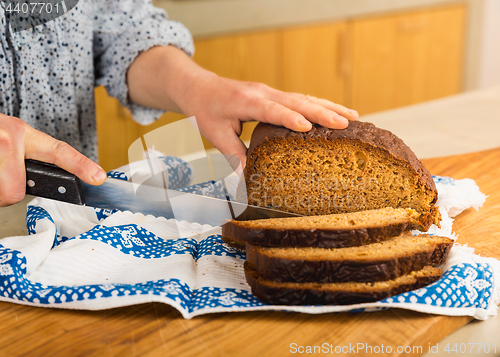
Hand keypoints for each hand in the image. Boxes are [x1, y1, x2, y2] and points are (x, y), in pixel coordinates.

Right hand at [0, 114, 106, 205]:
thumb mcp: (12, 139)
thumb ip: (28, 159)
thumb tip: (30, 189)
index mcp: (24, 135)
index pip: (59, 152)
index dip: (80, 165)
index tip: (99, 178)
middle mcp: (9, 138)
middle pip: (13, 193)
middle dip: (6, 193)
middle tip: (1, 178)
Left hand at [128, 45, 357, 168]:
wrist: (199, 86)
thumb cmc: (206, 110)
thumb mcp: (216, 135)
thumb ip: (234, 156)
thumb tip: (246, 182)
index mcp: (246, 101)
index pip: (272, 110)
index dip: (289, 118)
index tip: (307, 127)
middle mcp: (262, 93)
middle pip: (297, 100)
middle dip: (323, 112)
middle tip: (346, 123)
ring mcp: (270, 91)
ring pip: (304, 97)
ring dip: (328, 106)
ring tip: (353, 117)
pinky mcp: (274, 93)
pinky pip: (301, 98)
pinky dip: (319, 104)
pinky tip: (335, 111)